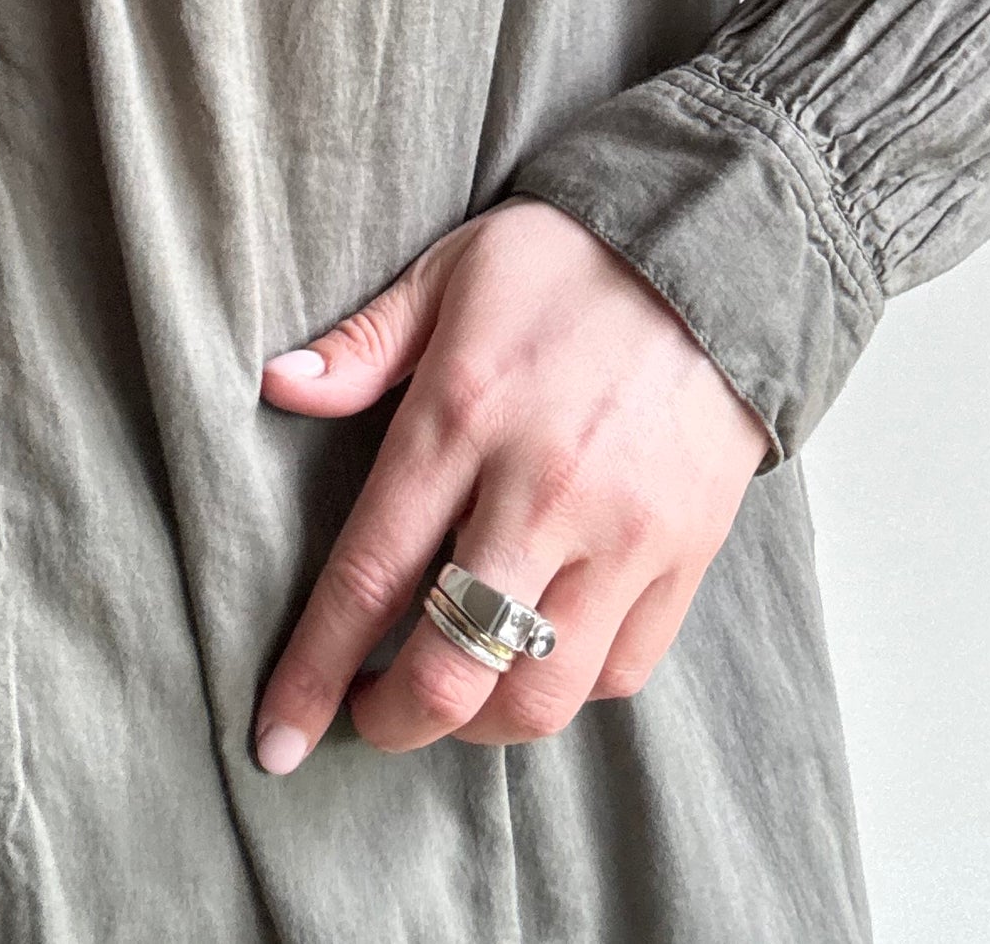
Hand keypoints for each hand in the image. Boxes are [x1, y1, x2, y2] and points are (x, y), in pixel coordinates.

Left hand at [252, 195, 771, 773]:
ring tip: (451, 694)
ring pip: (540, 694)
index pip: (370, 574)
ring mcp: (624, 532)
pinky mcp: (687, 556)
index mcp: (465, 415)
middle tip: (366, 716)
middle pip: (452, 665)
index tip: (275, 738)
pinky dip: (568, 688)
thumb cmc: (567, 263)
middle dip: (391, 721)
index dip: (313, 671)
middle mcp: (542, 488)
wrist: (714, 251)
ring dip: (478, 721)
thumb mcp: (450, 273)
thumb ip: (364, 343)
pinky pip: (620, 671)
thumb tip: (277, 385)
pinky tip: (536, 658)